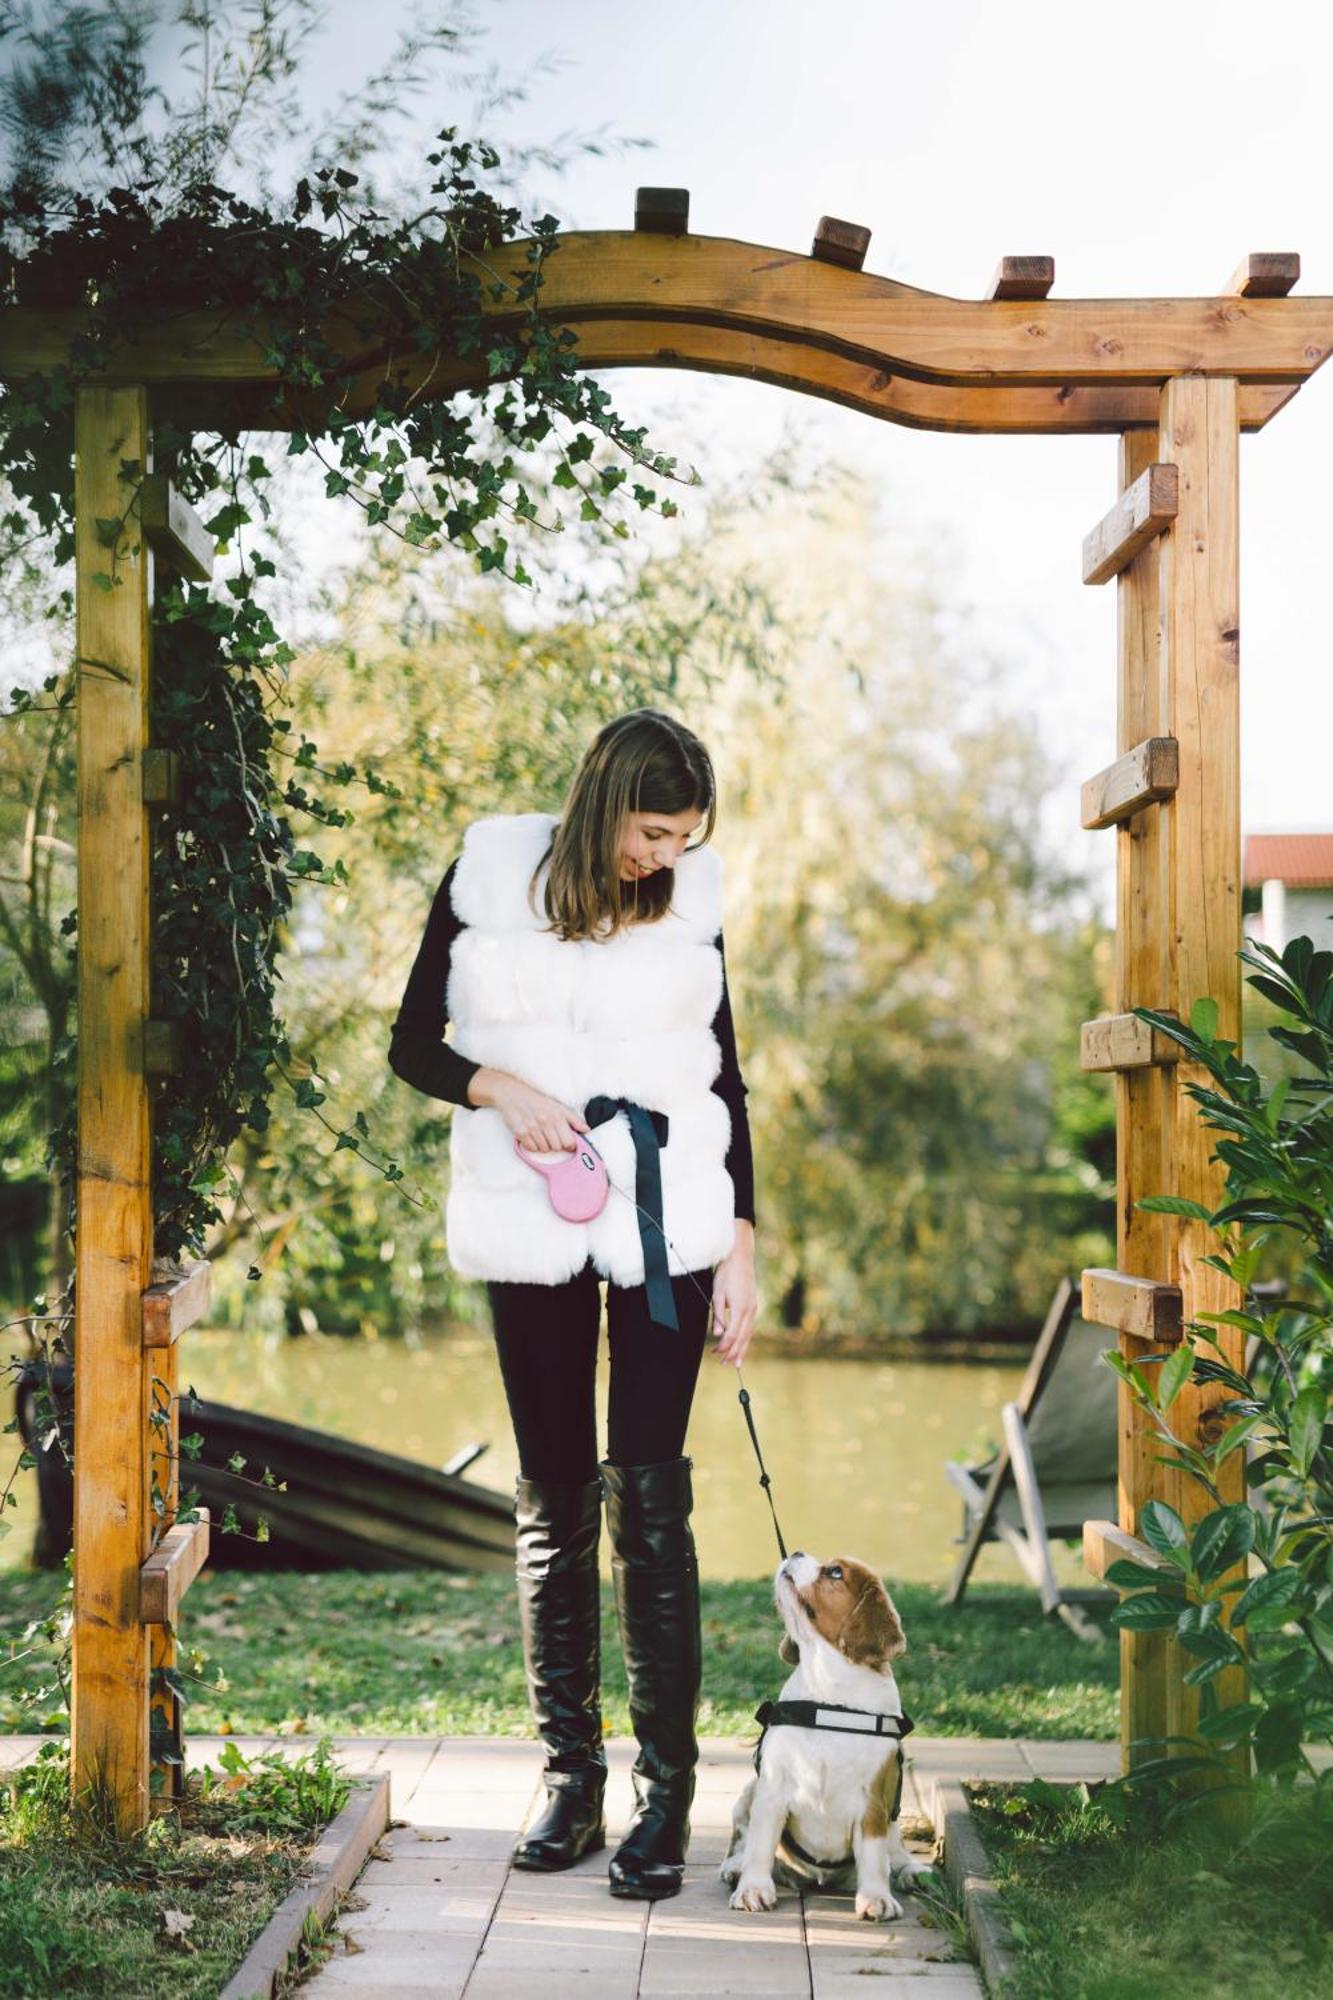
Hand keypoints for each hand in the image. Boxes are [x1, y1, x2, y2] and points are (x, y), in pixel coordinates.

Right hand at [473, 1069, 589, 1154]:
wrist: (512, 1094)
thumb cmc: (536, 1101)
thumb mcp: (558, 1106)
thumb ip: (574, 1119)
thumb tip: (587, 1130)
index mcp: (557, 1116)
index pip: (569, 1142)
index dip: (569, 1145)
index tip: (566, 1143)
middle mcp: (545, 1122)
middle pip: (557, 1147)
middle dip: (556, 1145)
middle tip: (550, 1136)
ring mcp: (532, 1128)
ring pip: (544, 1150)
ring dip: (543, 1145)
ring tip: (540, 1134)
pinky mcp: (520, 1132)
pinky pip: (532, 1149)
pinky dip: (532, 1145)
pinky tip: (531, 1136)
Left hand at [711, 1222, 757, 1366]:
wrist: (740, 1257)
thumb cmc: (726, 1274)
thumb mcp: (717, 1294)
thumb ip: (718, 1316)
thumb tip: (717, 1335)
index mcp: (740, 1309)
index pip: (731, 1335)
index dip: (723, 1347)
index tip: (714, 1353)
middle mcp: (750, 1311)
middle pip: (742, 1338)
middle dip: (733, 1353)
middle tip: (725, 1365)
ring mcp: (753, 1309)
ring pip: (748, 1334)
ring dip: (742, 1349)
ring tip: (737, 1362)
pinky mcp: (753, 1306)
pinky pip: (750, 1327)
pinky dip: (746, 1338)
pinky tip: (742, 1344)